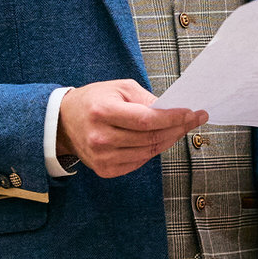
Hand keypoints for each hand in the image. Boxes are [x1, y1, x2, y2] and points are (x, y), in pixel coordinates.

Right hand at [58, 80, 204, 178]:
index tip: (192, 113)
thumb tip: (171, 109)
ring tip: (179, 129)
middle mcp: (101, 138)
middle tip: (193, 120)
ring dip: (168, 140)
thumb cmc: (94, 101)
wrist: (64, 123)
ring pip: (148, 152)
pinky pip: (138, 162)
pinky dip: (152, 151)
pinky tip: (158, 140)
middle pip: (151, 138)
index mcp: (103, 112)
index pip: (147, 120)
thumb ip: (145, 98)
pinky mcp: (105, 170)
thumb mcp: (119, 88)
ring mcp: (102, 157)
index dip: (173, 118)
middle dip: (177, 128)